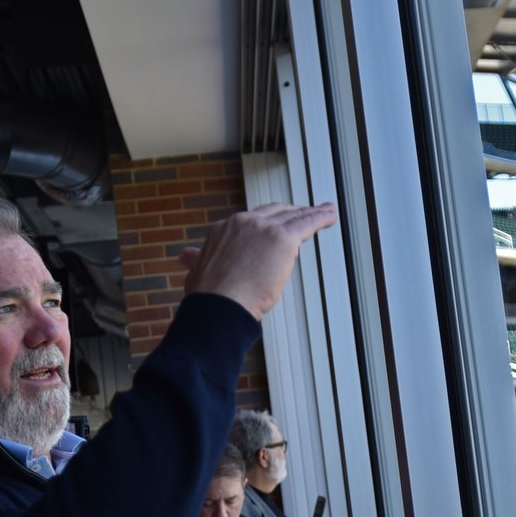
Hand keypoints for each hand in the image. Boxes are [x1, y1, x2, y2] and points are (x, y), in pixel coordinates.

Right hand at [181, 203, 337, 319]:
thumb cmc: (208, 297)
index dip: (264, 225)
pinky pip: (307, 223)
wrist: (218, 305)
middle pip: (273, 212)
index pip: (250, 222)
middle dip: (289, 213)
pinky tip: (330, 215)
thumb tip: (185, 255)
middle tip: (302, 215)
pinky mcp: (282, 239)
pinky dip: (321, 217)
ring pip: (292, 215)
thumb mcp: (197, 272)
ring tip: (325, 211)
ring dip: (310, 212)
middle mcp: (243, 222)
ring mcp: (263, 228)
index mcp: (224, 229)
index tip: (272, 229)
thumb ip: (196, 259)